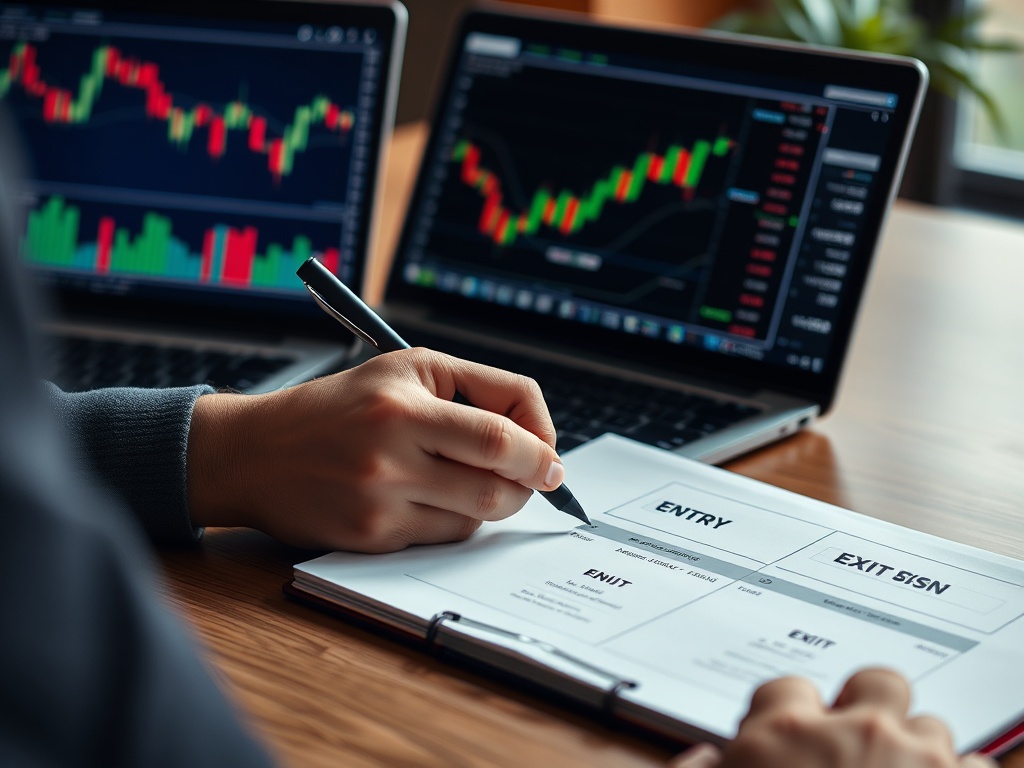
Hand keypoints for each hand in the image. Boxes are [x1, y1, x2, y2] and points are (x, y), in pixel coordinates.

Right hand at [185, 348, 564, 551]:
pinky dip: (458, 519)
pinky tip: (436, 497)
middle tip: (538, 476)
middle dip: (532, 481)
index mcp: (403, 403)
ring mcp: (380, 501)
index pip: (500, 435)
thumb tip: (538, 440)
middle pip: (498, 483)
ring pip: (478, 515)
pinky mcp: (371, 538)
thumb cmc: (338, 406)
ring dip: (498, 502)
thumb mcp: (403, 369)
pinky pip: (444, 536)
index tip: (549, 456)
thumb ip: (476, 389)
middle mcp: (391, 452)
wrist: (254, 452)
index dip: (541, 447)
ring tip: (484, 481)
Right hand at [670, 669, 996, 767]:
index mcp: (781, 736)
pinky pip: (977, 764)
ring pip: (931, 725)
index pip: (786, 687)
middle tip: (862, 740)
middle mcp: (849, 733)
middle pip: (875, 681)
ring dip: (920, 750)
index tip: (795, 735)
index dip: (792, 711)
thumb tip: (701, 759)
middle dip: (873, 707)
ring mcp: (912, 757)